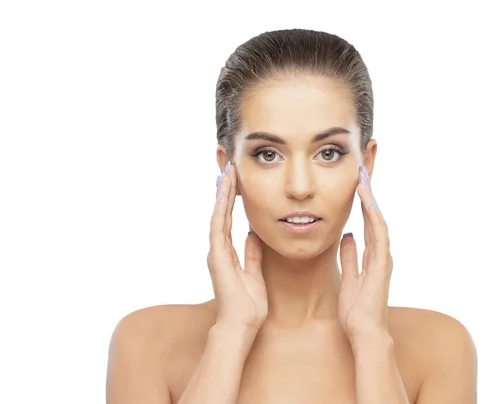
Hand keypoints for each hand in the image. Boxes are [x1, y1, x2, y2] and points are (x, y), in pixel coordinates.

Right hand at [207, 161, 267, 332]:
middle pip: (221, 213)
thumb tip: (253, 235)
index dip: (232, 200)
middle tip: (229, 169)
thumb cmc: (248, 305)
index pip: (229, 219)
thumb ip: (252, 254)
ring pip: (218, 216)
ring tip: (227, 174)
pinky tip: (223, 194)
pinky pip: (219, 227)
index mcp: (228, 253)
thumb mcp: (254, 273)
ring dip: (223, 195)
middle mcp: (219, 249)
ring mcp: (216, 252)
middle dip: (226, 191)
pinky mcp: (217, 256)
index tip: (236, 181)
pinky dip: (221, 209)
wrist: (242, 325)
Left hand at [338, 165, 393, 341]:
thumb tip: (347, 236)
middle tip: (362, 174)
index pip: (368, 223)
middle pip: (375, 218)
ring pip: (378, 223)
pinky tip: (368, 204)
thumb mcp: (348, 276)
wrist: (364, 332)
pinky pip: (380, 237)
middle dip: (368, 196)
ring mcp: (383, 259)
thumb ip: (350, 256)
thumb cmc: (357, 310)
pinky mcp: (382, 265)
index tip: (357, 185)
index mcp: (372, 256)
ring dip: (371, 201)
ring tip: (363, 181)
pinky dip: (375, 219)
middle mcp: (380, 254)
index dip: (363, 203)